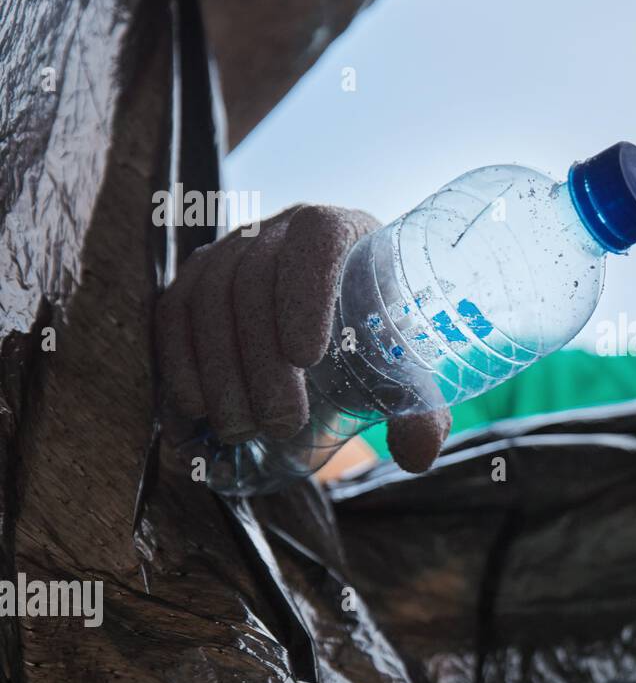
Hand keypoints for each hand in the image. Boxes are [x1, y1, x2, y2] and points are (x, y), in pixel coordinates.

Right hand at [156, 204, 449, 473]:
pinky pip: (170, 317)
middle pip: (253, 278)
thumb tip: (418, 454)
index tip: (309, 359)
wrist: (334, 322)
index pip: (318, 239)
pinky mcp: (193, 282)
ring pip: (206, 299)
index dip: (306, 292)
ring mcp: (229, 251)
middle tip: (280, 422)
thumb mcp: (403, 368)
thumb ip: (418, 409)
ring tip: (243, 429)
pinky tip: (192, 416)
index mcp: (343, 231)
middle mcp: (279, 229)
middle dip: (261, 360)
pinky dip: (178, 369)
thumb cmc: (375, 338)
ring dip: (219, 373)